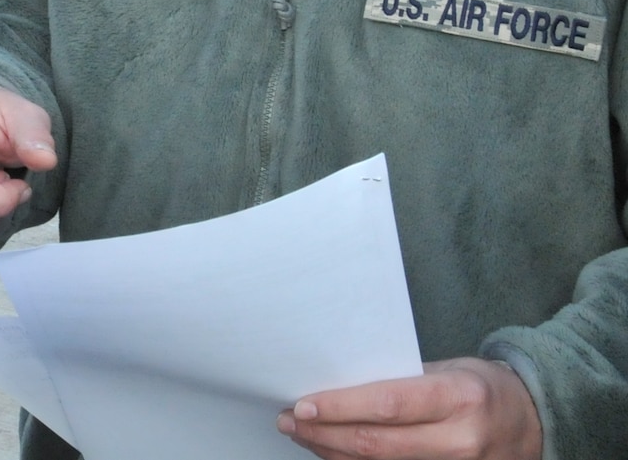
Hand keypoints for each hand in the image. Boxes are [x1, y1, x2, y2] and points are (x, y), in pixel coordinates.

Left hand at [277, 358, 541, 459]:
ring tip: (302, 435)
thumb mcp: (447, 369)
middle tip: (288, 420)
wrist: (534, 422)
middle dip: (324, 433)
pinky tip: (334, 453)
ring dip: (334, 452)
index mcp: (459, 397)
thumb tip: (337, 385)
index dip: (340, 408)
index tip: (301, 404)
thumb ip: (400, 380)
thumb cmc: (480, 387)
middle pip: (378, 444)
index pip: (387, 404)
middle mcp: (461, 439)